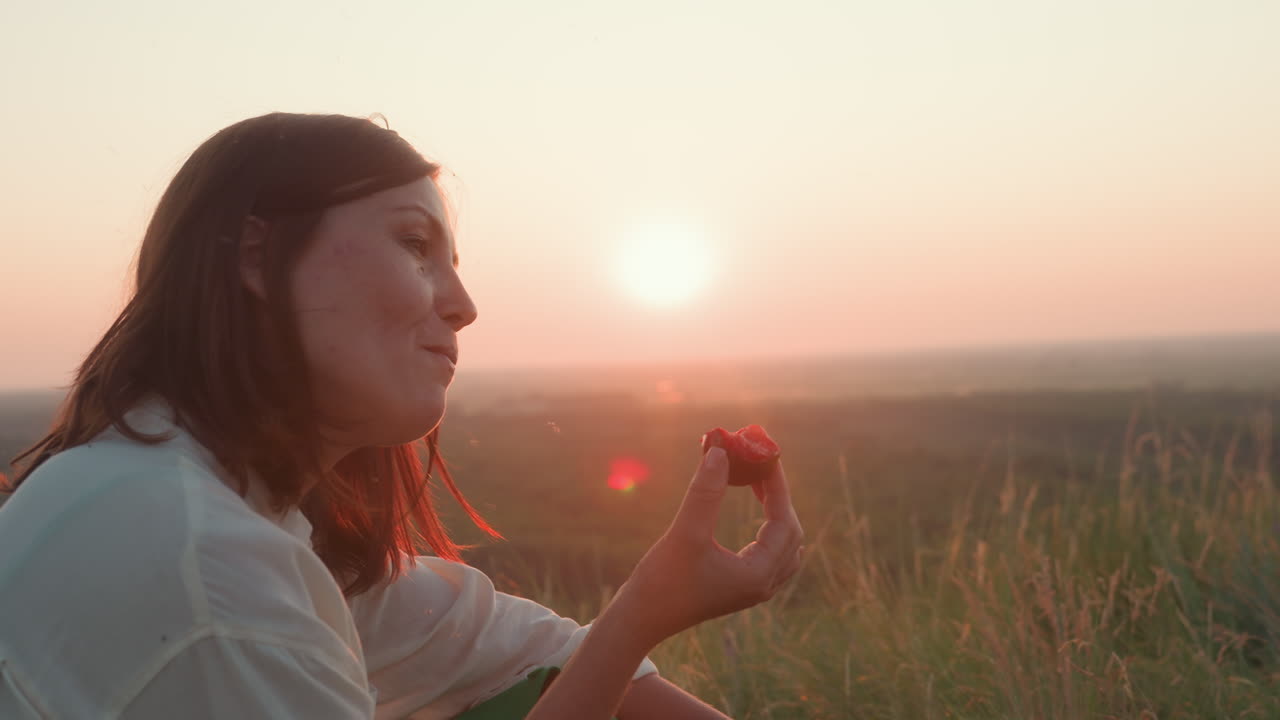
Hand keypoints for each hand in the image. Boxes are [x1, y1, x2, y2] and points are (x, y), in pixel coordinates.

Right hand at [614, 446, 804, 645]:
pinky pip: (771, 553)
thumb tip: (721, 450)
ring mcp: (753, 588)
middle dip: (776, 495)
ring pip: (784, 544)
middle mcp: (762, 585)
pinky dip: (768, 527)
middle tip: (759, 464)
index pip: (784, 521)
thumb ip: (705, 492)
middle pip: (789, 532)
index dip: (777, 485)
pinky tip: (757, 514)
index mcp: (757, 575)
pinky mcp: (740, 587)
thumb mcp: (685, 533)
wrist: (640, 620)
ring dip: (775, 510)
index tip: (767, 455)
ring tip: (757, 481)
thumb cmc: (661, 582)